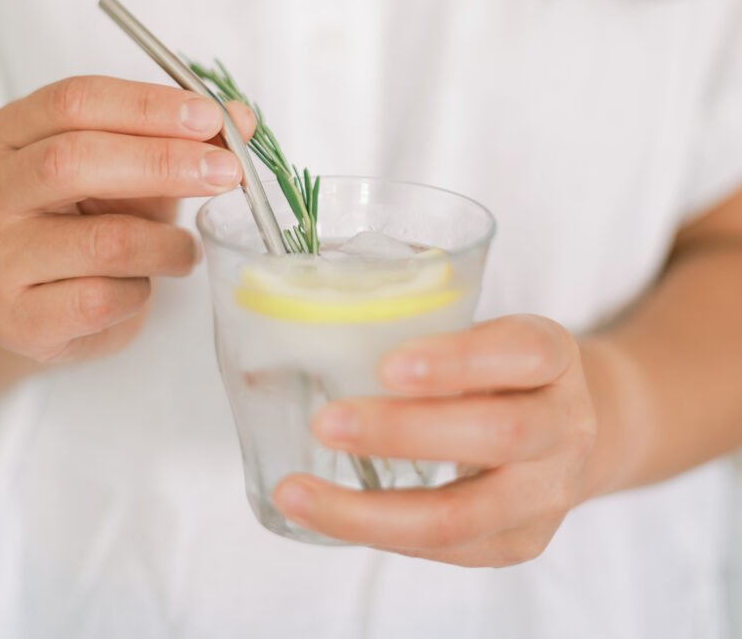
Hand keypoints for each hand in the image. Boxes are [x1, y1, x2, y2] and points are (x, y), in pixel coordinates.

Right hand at [0, 76, 253, 367]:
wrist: (26, 304)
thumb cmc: (76, 224)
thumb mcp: (120, 170)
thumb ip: (173, 140)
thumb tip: (238, 121)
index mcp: (9, 136)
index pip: (74, 102)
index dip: (149, 106)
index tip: (210, 118)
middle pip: (74, 161)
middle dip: (164, 162)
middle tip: (224, 173)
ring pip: (102, 239)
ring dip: (168, 243)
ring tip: (185, 248)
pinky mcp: (17, 318)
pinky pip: (100, 299)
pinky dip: (141, 290)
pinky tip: (143, 284)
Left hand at [273, 316, 598, 565]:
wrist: (565, 427)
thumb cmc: (502, 369)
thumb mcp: (484, 332)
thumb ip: (426, 325)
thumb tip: (319, 315)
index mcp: (556, 357)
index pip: (523, 352)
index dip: (457, 360)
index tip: (387, 365)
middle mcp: (566, 426)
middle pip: (499, 434)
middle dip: (404, 432)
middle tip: (327, 422)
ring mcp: (547, 493)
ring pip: (463, 514)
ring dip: (371, 509)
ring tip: (299, 492)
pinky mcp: (518, 542)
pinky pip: (445, 549)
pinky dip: (378, 533)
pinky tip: (327, 514)